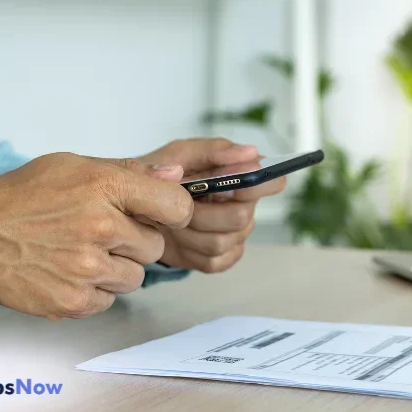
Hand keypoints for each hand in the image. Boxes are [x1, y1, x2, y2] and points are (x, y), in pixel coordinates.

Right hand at [0, 153, 192, 319]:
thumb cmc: (24, 197)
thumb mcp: (74, 165)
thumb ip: (129, 171)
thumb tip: (176, 175)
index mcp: (106, 187)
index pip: (177, 206)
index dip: (172, 211)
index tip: (158, 213)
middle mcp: (101, 228)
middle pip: (156, 245)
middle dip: (136, 240)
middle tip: (103, 233)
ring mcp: (88, 268)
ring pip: (136, 277)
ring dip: (117, 268)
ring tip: (83, 252)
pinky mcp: (75, 301)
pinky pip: (110, 300)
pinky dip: (95, 290)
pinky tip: (70, 272)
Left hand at [140, 138, 287, 272]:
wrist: (137, 208)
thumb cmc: (163, 176)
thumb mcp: (180, 154)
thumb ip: (214, 150)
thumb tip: (251, 153)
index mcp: (241, 177)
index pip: (273, 181)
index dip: (261, 184)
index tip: (235, 184)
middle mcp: (244, 207)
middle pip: (241, 216)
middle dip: (204, 212)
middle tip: (180, 204)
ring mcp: (234, 236)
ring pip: (222, 241)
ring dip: (189, 232)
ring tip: (172, 220)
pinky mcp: (220, 259)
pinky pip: (213, 261)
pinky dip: (189, 251)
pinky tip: (179, 238)